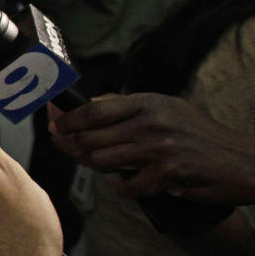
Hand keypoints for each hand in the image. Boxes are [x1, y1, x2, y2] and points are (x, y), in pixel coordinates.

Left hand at [50, 92, 254, 204]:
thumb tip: (88, 103)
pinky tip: (130, 183)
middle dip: (75, 145)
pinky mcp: (168, 174)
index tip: (55, 125)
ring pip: (104, 160)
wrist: (243, 161)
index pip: (95, 110)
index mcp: (147, 103)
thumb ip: (127, 107)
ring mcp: (159, 148)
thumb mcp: (166, 108)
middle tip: (71, 149)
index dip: (69, 119)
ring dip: (100, 167)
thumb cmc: (199, 133)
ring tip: (107, 166)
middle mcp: (150, 122)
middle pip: (93, 136)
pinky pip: (128, 185)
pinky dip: (125, 187)